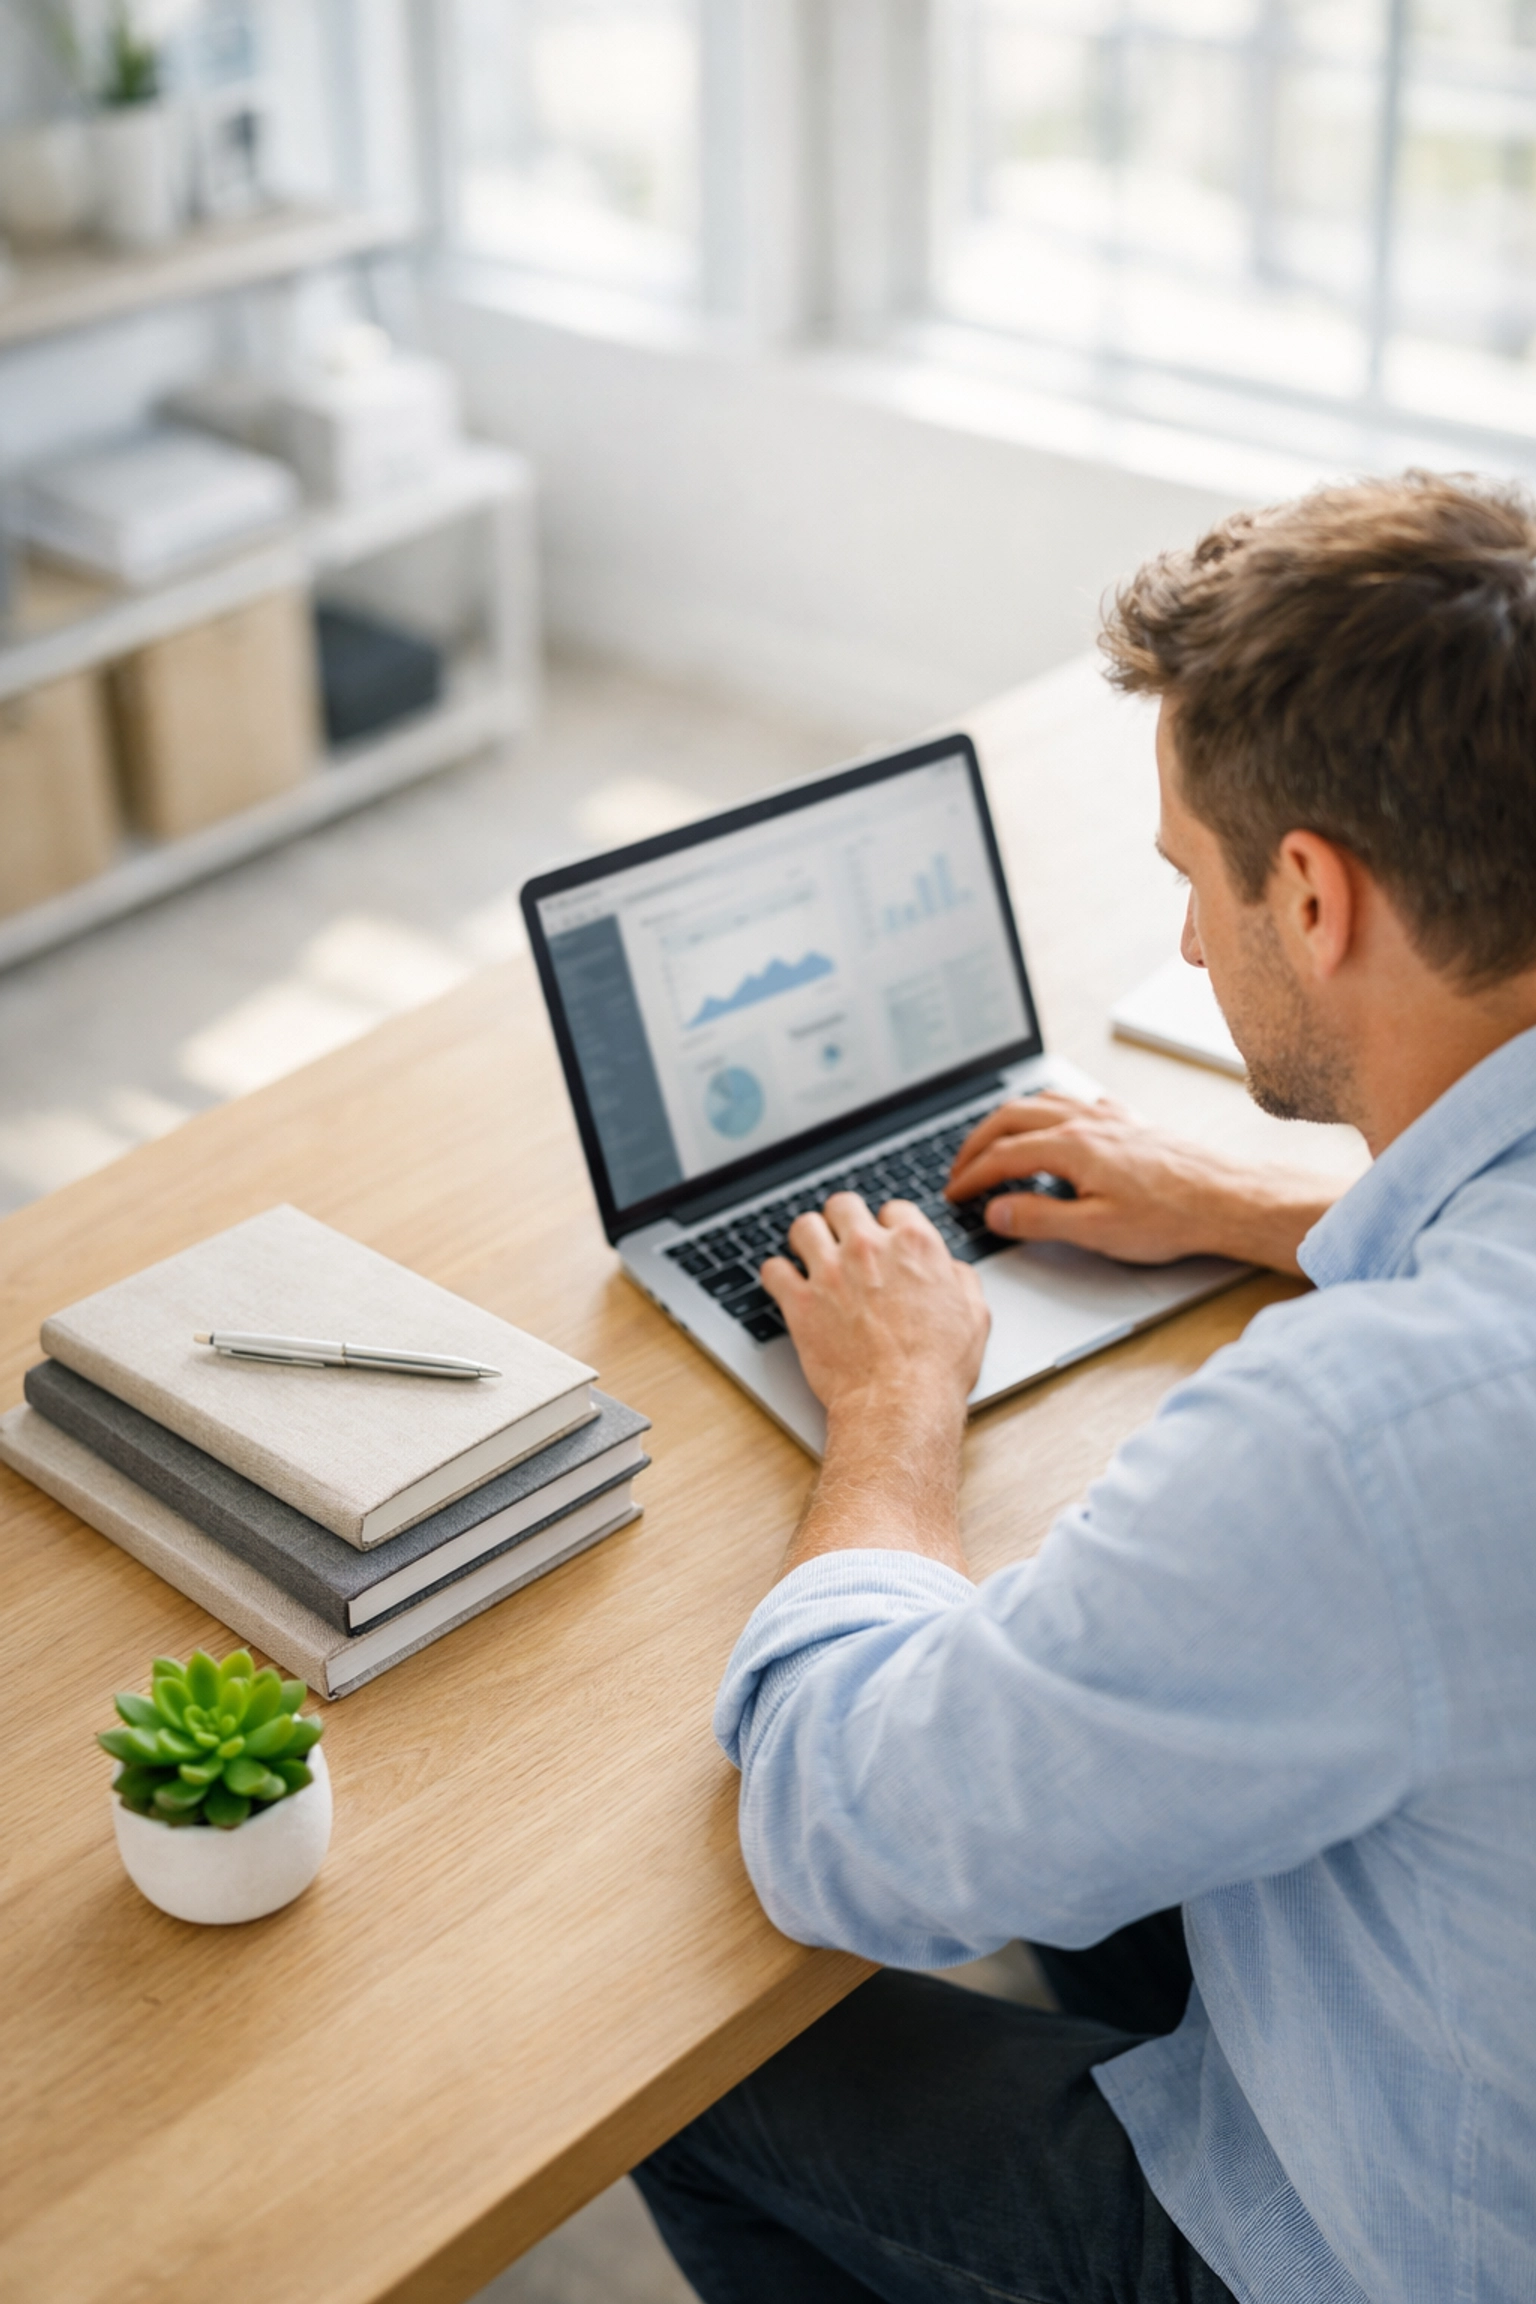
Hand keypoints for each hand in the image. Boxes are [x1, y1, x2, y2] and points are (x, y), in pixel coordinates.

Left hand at [761, 1193, 989, 1580]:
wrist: (900, 1402)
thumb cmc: (938, 1367)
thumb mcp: (974, 1316)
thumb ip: (961, 1280)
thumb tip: (950, 1269)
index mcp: (914, 1244)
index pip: (893, 1210)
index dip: (888, 1226)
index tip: (884, 1241)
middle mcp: (869, 1248)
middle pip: (843, 1205)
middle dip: (843, 1220)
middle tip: (842, 1239)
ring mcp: (830, 1271)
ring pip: (804, 1227)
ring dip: (808, 1239)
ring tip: (810, 1255)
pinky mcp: (800, 1301)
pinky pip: (773, 1269)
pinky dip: (777, 1275)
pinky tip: (785, 1284)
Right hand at [945, 1092, 1347, 1275]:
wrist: (1227, 1199)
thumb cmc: (1169, 1217)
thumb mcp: (1094, 1231)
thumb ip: (1037, 1220)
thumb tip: (995, 1211)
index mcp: (1071, 1146)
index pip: (1002, 1156)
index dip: (970, 1176)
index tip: (953, 1194)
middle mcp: (1086, 1122)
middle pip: (1012, 1117)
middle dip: (977, 1141)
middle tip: (958, 1168)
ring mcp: (1109, 1118)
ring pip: (1041, 1102)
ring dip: (1008, 1120)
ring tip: (992, 1142)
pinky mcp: (1129, 1123)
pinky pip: (1076, 1102)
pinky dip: (1049, 1111)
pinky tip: (1056, 1125)